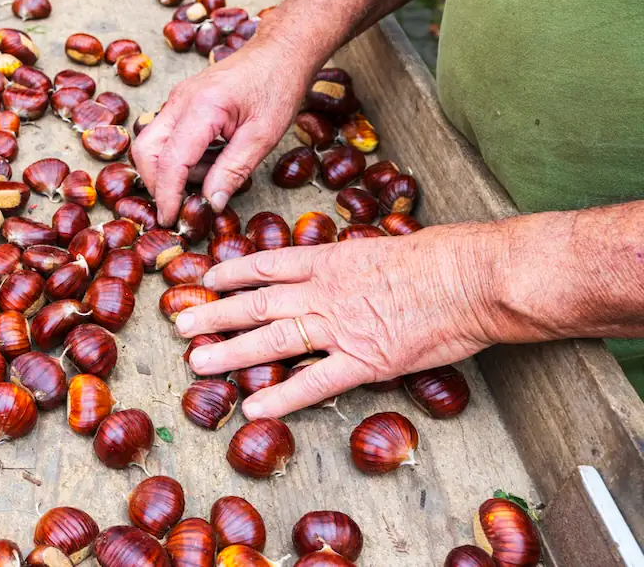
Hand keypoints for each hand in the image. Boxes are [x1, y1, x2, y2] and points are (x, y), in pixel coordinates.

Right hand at [131, 38, 313, 226]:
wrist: (280, 51)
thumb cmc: (277, 86)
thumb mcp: (264, 135)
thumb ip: (234, 171)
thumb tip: (210, 204)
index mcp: (202, 107)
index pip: (170, 160)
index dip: (167, 195)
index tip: (171, 219)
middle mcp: (179, 101)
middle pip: (146, 151)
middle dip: (158, 183)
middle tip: (183, 204)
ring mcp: (177, 100)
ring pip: (152, 145)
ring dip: (174, 170)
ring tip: (214, 171)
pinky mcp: (180, 103)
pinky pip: (166, 136)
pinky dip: (180, 156)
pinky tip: (211, 158)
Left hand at [179, 223, 526, 418]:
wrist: (473, 278)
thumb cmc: (442, 256)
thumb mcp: (385, 245)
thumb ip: (354, 259)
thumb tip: (340, 262)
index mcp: (331, 261)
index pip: (268, 264)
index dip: (232, 273)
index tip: (205, 279)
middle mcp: (325, 293)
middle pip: (257, 303)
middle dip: (215, 314)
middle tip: (180, 324)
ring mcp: (341, 327)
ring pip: (274, 340)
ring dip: (231, 353)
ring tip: (197, 363)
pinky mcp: (365, 361)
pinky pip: (315, 382)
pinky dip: (283, 395)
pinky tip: (254, 406)